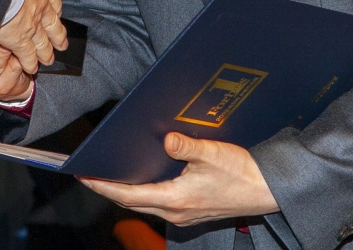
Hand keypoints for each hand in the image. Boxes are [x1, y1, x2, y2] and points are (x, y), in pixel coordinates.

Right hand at [0, 0, 67, 72]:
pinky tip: (31, 68)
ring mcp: (32, 23)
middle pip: (53, 23)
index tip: (55, 15)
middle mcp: (41, 3)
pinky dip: (30, 62)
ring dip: (46, 52)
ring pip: (43, 41)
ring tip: (49, 59)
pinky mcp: (20, 38)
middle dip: (57, 35)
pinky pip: (28, 54)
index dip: (54, 10)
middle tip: (62, 43)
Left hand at [78, 133, 278, 226]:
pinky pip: (157, 202)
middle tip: (87, 172)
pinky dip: (142, 191)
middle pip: (131, 201)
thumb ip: (187, 146)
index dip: (104, 186)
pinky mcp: (190, 210)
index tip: (84, 176)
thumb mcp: (213, 153)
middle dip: (108, 187)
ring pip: (144, 203)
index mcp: (176, 199)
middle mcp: (176, 212)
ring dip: (124, 190)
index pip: (129, 195)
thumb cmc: (242, 173)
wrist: (268, 190)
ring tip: (106, 173)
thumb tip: (165, 139)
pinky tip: (139, 176)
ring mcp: (183, 213)